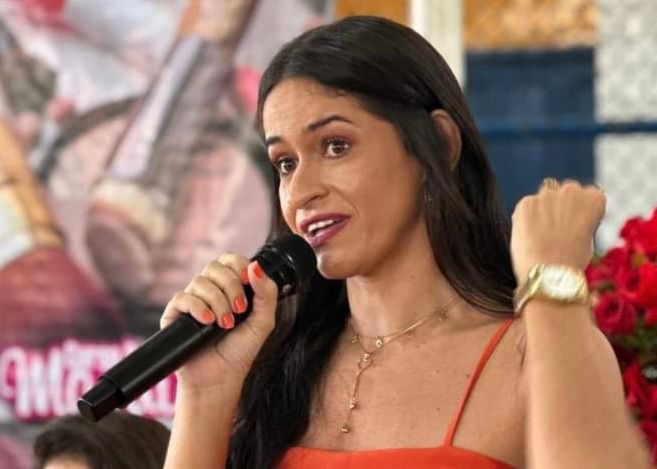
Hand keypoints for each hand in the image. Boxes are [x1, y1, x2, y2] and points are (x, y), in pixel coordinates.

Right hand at [160, 253, 278, 388]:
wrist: (220, 379)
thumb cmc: (240, 351)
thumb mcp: (263, 321)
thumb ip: (266, 293)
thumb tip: (256, 265)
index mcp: (230, 288)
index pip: (229, 260)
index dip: (238, 264)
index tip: (248, 281)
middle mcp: (210, 291)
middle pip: (214, 266)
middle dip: (231, 286)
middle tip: (239, 309)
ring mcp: (192, 301)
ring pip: (200, 282)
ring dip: (218, 302)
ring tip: (225, 324)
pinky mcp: (175, 315)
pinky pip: (182, 297)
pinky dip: (198, 307)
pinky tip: (207, 322)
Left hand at [510, 179, 605, 280]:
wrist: (549, 273)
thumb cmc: (571, 262)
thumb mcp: (588, 239)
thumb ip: (580, 220)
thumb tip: (568, 217)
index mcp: (594, 198)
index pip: (588, 194)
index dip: (580, 210)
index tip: (576, 224)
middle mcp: (571, 190)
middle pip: (565, 191)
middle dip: (561, 205)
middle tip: (555, 229)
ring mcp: (546, 195)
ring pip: (544, 198)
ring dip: (542, 210)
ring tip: (541, 236)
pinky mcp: (526, 203)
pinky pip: (526, 207)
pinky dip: (526, 218)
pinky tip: (529, 236)